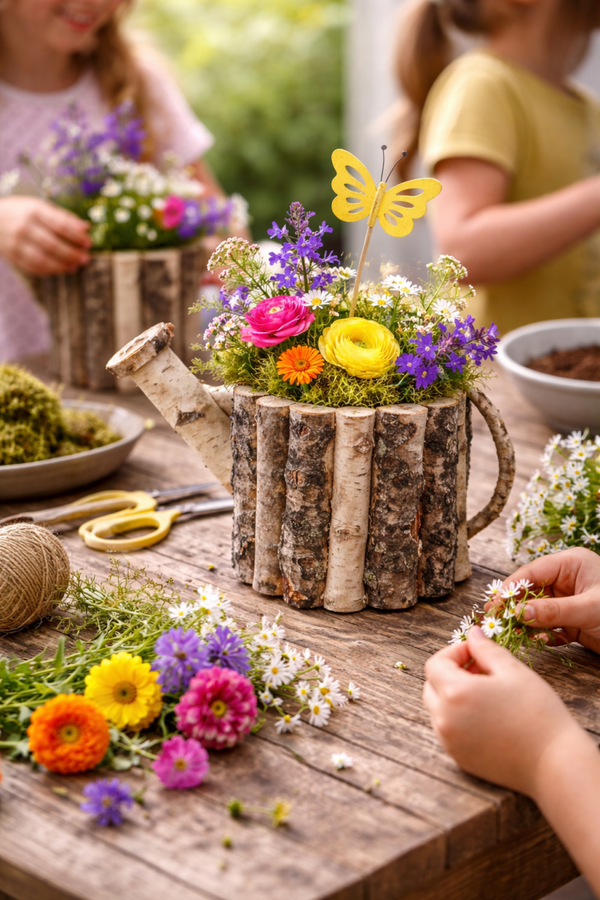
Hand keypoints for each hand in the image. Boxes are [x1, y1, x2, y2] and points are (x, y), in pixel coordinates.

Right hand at [0, 196, 90, 275]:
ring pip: (43, 259)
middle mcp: (24, 227)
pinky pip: (33, 267)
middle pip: (52, 244)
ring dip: (62, 265)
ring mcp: (16, 243)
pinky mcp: (12, 256)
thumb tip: (86, 227)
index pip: (59, 225)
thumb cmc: (20, 211)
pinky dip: (50, 271)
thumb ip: (61, 216)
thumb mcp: (38, 206)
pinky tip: (61, 269)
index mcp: (33, 210)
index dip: (76, 235)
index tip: (88, 242)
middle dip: (72, 253)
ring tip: (75, 267)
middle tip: (86, 258)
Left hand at [424, 626, 582, 795]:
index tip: (475, 652)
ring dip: (452, 696)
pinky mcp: (458, 758)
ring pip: (438, 709)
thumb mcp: (513, 670)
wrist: (553, 763)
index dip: (454, 652)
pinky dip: (457, 718)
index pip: (435, 664)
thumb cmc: (537, 713)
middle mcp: (444, 719)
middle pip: (431, 686)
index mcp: (455, 693)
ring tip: (485, 693)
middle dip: (450, 672)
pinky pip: (447, 730)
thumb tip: (472, 633)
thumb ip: (486, 649)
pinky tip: (486, 716)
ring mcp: (449, 742)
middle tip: (480, 670)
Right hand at [502, 548, 599, 653]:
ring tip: (514, 634)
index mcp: (571, 564)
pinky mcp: (572, 621)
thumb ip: (554, 611)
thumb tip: (519, 612)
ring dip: (526, 623)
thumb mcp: (589, 609)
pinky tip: (539, 641)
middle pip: (531, 590)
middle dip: (515, 606)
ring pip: (537, 610)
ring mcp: (569, 600)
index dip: (511, 588)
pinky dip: (542, 634)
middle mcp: (567, 579)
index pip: (532, 572)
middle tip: (495, 620)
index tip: (495, 604)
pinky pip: (548, 625)